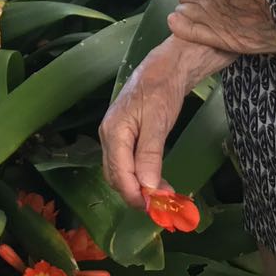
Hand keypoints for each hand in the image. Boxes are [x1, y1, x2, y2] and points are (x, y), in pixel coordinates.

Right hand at [101, 35, 235, 208]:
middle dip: (137, 194)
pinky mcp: (125, 136)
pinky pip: (128, 163)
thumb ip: (150, 155)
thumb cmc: (161, 90)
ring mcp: (116, 136)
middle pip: (116, 176)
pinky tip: (157, 181)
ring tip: (164, 195)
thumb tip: (147, 187)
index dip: (135, 194)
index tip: (155, 208)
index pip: (119, 173)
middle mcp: (109, 136)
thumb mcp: (158, 122)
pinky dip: (141, 176)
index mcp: (113, 132)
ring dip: (139, 187)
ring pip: (121, 172)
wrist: (166, 66)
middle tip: (162, 205)